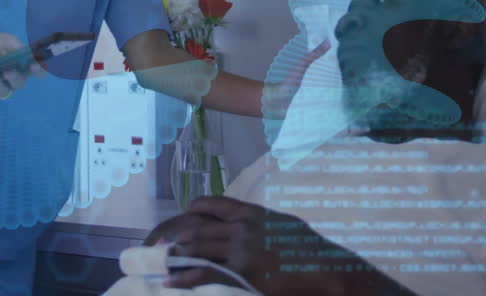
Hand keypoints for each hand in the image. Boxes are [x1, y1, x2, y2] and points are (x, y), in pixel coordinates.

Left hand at [0, 32, 45, 101]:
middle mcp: (16, 78)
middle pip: (20, 83)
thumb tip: (27, 52)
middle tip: (7, 72)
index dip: (39, 70)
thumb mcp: (8, 41)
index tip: (33, 65)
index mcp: (25, 66)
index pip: (38, 71)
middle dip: (14, 78)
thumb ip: (17, 47)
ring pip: (4, 92)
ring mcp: (3, 86)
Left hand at [145, 196, 413, 295]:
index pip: (213, 204)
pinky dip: (184, 277)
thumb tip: (249, 227)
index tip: (182, 218)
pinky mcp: (243, 272)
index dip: (193, 211)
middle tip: (155, 247)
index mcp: (254, 213)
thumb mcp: (286, 228)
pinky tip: (171, 282)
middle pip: (197, 226)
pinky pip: (205, 271)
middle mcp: (244, 227)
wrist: (330, 272)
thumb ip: (262, 225)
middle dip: (173, 237)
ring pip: (196, 247)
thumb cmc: (312, 254)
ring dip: (174, 256)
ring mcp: (242, 249)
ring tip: (157, 264)